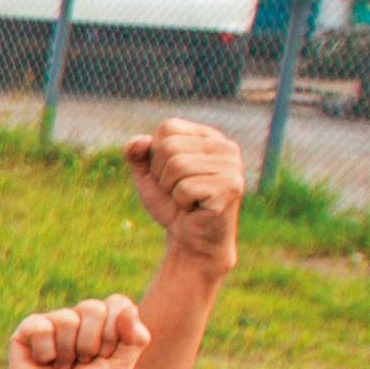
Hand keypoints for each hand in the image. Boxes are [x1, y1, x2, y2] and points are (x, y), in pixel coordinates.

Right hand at [0, 295, 151, 368]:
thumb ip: (135, 340)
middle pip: (94, 308)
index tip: (105, 356)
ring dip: (67, 352)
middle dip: (90, 344)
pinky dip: (45, 352)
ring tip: (62, 366)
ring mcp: (53, 319)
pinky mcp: (28, 328)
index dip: (114, 333)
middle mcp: (79, 316)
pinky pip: (42, 328)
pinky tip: (42, 362)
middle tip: (83, 362)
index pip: (118, 304)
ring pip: (68, 319)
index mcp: (104, 321)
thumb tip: (130, 310)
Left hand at [124, 119, 244, 272]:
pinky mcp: (231, 187)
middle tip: (177, 190)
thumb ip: (137, 154)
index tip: (169, 174)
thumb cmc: (171, 205)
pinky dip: (181, 202)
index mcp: (208, 136)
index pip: (168, 128)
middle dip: (161, 175)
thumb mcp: (148, 176)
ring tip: (186, 199)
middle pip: (169, 146)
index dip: (156, 154)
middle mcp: (225, 146)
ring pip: (176, 166)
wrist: (191, 240)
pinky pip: (185, 188)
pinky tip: (195, 208)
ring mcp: (232, 166)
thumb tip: (140, 141)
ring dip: (171, 189)